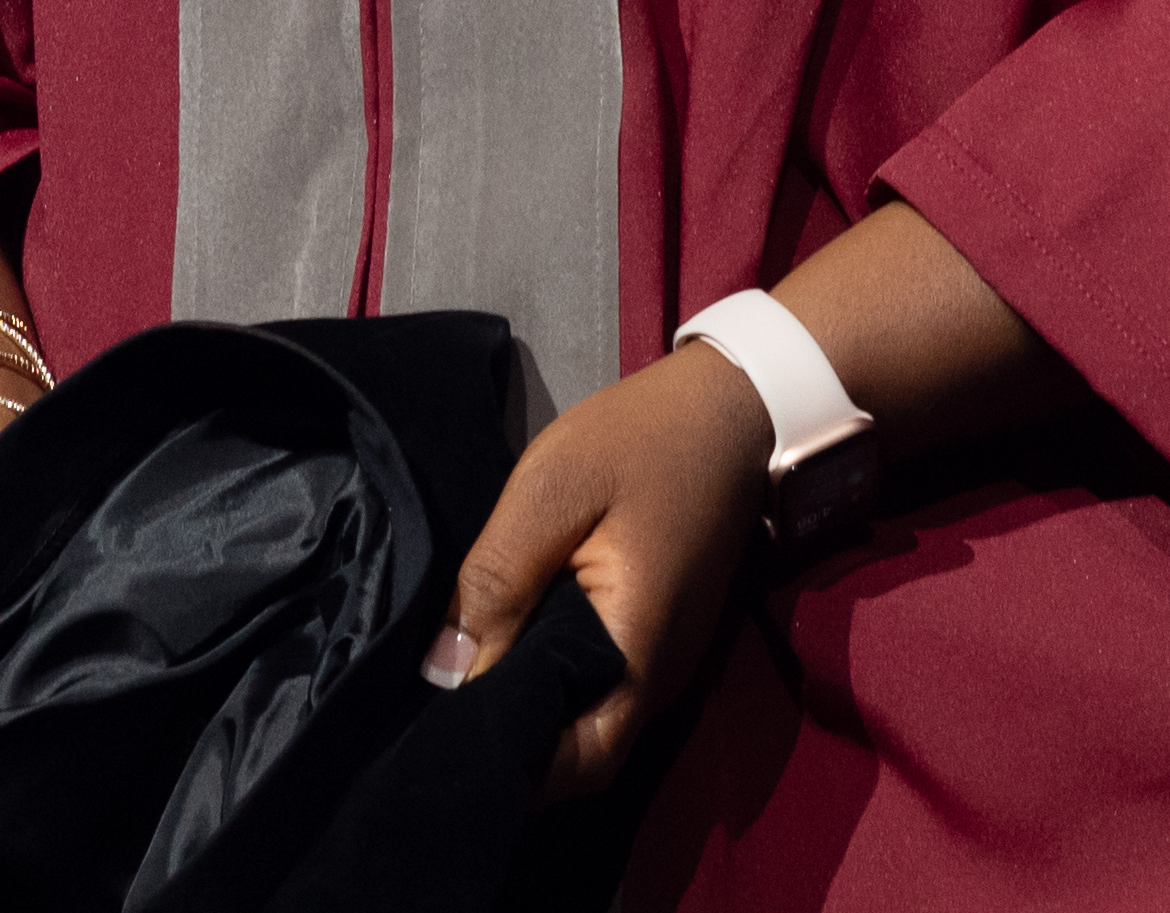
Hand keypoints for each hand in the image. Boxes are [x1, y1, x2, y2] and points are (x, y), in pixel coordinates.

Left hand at [430, 343, 774, 798]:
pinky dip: (555, 682)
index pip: (576, 763)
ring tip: (461, 683)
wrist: (732, 404)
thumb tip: (442, 671)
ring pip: (592, 720)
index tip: (442, 739)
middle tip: (437, 716)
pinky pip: (602, 684)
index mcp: (638, 651)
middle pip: (582, 752)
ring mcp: (666, 657)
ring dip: (534, 713)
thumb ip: (496, 580)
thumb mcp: (552, 491)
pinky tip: (508, 646)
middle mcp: (661, 676)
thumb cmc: (642, 440)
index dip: (510, 766)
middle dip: (514, 746)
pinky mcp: (661, 633)